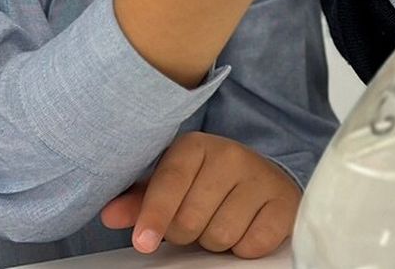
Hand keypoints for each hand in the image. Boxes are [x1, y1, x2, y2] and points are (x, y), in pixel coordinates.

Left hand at [100, 132, 300, 258]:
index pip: (169, 183)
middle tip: (196, 221)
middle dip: (186, 234)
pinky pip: (252, 244)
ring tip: (221, 221)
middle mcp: (229, 155)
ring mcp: (260, 177)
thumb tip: (109, 215)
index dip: (154, 215)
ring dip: (216, 241)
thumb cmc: (207, 184)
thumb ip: (141, 201)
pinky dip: (244, 246)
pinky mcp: (284, 202)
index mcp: (194, 147)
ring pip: (221, 235)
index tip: (143, 242)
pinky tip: (245, 227)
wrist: (262, 178)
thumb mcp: (171, 186)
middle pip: (191, 220)